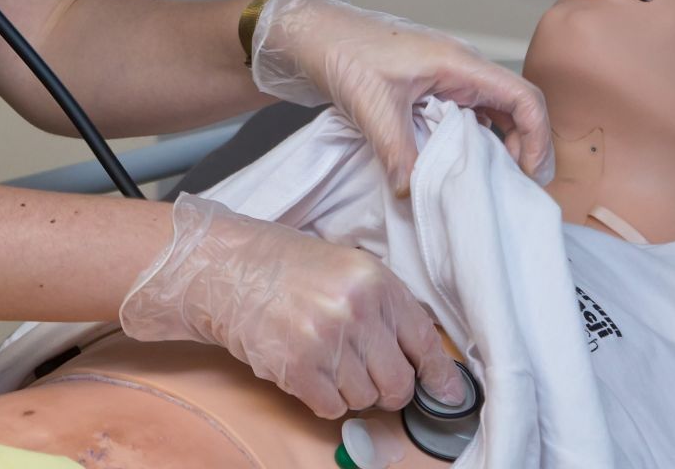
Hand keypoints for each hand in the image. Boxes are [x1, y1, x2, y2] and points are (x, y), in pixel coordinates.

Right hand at [118, 194, 462, 418]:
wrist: (225, 269)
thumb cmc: (286, 267)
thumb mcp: (347, 267)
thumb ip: (386, 307)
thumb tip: (424, 360)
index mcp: (375, 281)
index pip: (424, 343)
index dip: (440, 377)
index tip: (450, 397)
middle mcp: (356, 310)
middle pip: (398, 383)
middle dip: (386, 387)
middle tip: (363, 372)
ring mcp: (326, 340)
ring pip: (365, 399)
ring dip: (349, 390)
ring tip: (324, 358)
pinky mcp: (297, 367)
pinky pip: (331, 408)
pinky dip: (322, 399)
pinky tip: (307, 370)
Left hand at [250, 0, 552, 195]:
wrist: (311, 34)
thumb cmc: (344, 52)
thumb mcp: (372, 106)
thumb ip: (397, 151)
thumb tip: (414, 194)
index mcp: (459, 63)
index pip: (524, 97)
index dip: (537, 137)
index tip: (530, 175)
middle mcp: (462, 69)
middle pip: (516, 109)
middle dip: (523, 149)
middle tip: (513, 190)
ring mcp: (447, 79)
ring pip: (492, 116)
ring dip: (497, 149)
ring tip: (488, 186)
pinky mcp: (430, 90)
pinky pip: (465, 118)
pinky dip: (470, 144)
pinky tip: (456, 170)